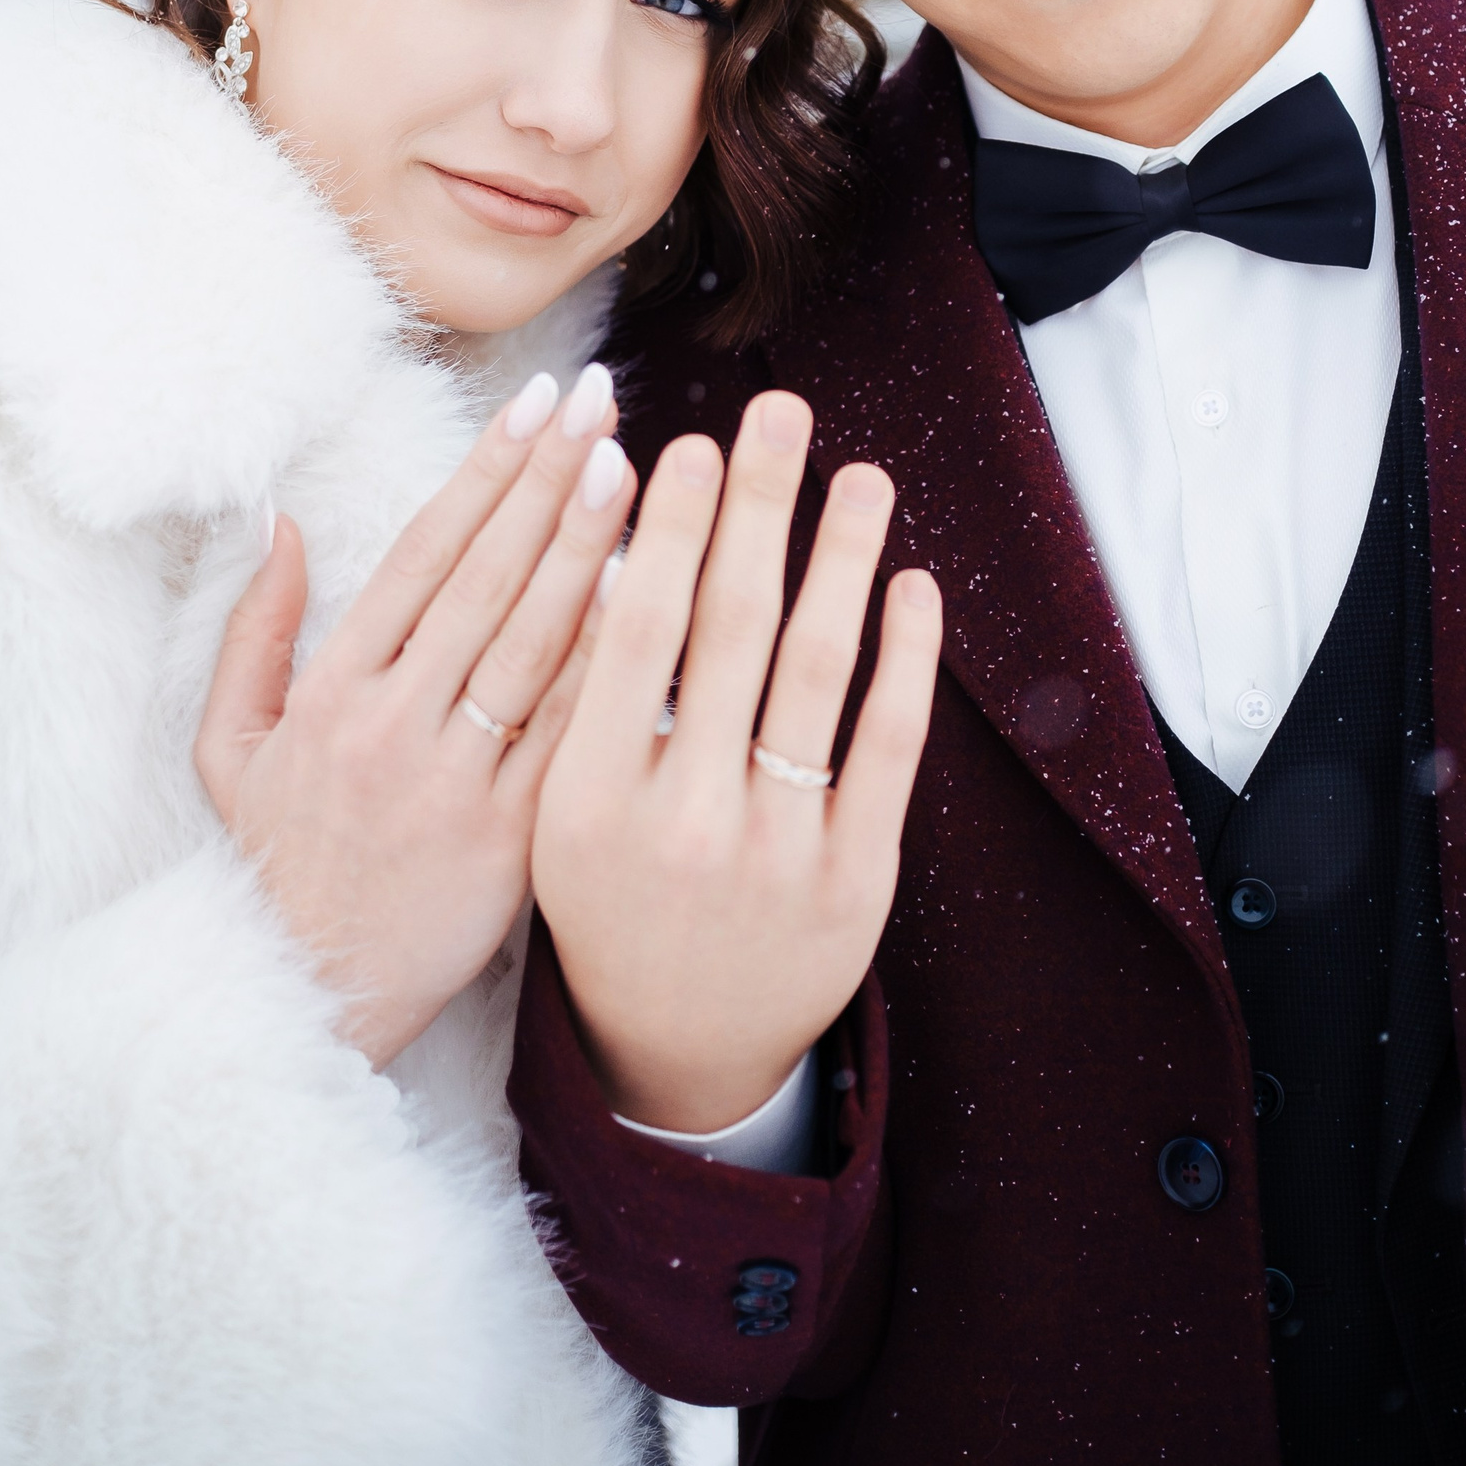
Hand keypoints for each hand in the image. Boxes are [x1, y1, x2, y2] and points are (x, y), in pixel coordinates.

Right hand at [195, 365, 635, 1068]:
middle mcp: (391, 723)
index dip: (485, 471)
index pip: (423, 553)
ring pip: (534, 645)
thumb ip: (254, 629)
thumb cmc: (275, 859)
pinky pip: (569, 735)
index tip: (536, 401)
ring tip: (639, 467)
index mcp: (331, 690)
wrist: (303, 998)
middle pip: (489, 579)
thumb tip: (281, 521)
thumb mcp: (230, 747)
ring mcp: (452, 781)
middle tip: (606, 402)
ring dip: (589, 549)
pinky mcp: (509, 839)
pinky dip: (608, 663)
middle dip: (550, 480)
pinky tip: (655, 597)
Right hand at [531, 389, 942, 1133]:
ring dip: (841, 556)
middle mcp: (683, 824)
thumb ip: (577, 698)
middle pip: (729, 627)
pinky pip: (888, 747)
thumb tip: (615, 544)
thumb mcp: (555, 814)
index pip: (632, 629)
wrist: (674, 1056)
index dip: (663, 527)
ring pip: (818, 672)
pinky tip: (910, 583)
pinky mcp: (857, 883)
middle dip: (756, 505)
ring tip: (859, 473)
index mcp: (587, 801)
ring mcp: (777, 856)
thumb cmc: (606, 904)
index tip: (688, 442)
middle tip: (779, 410)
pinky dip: (905, 658)